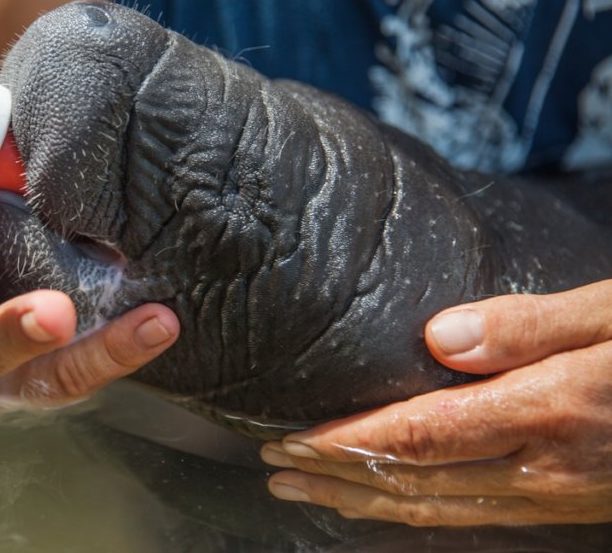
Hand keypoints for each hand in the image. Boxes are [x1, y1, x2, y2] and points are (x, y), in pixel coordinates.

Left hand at [262, 280, 611, 525]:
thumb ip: (532, 326)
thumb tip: (443, 335)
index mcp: (551, 411)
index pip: (418, 437)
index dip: (344, 445)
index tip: (286, 442)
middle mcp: (547, 468)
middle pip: (416, 483)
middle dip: (336, 480)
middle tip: (273, 471)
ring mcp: (560, 496)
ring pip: (442, 512)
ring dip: (367, 505)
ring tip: (309, 494)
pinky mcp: (570, 503)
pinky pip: (479, 518)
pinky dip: (420, 513)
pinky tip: (393, 504)